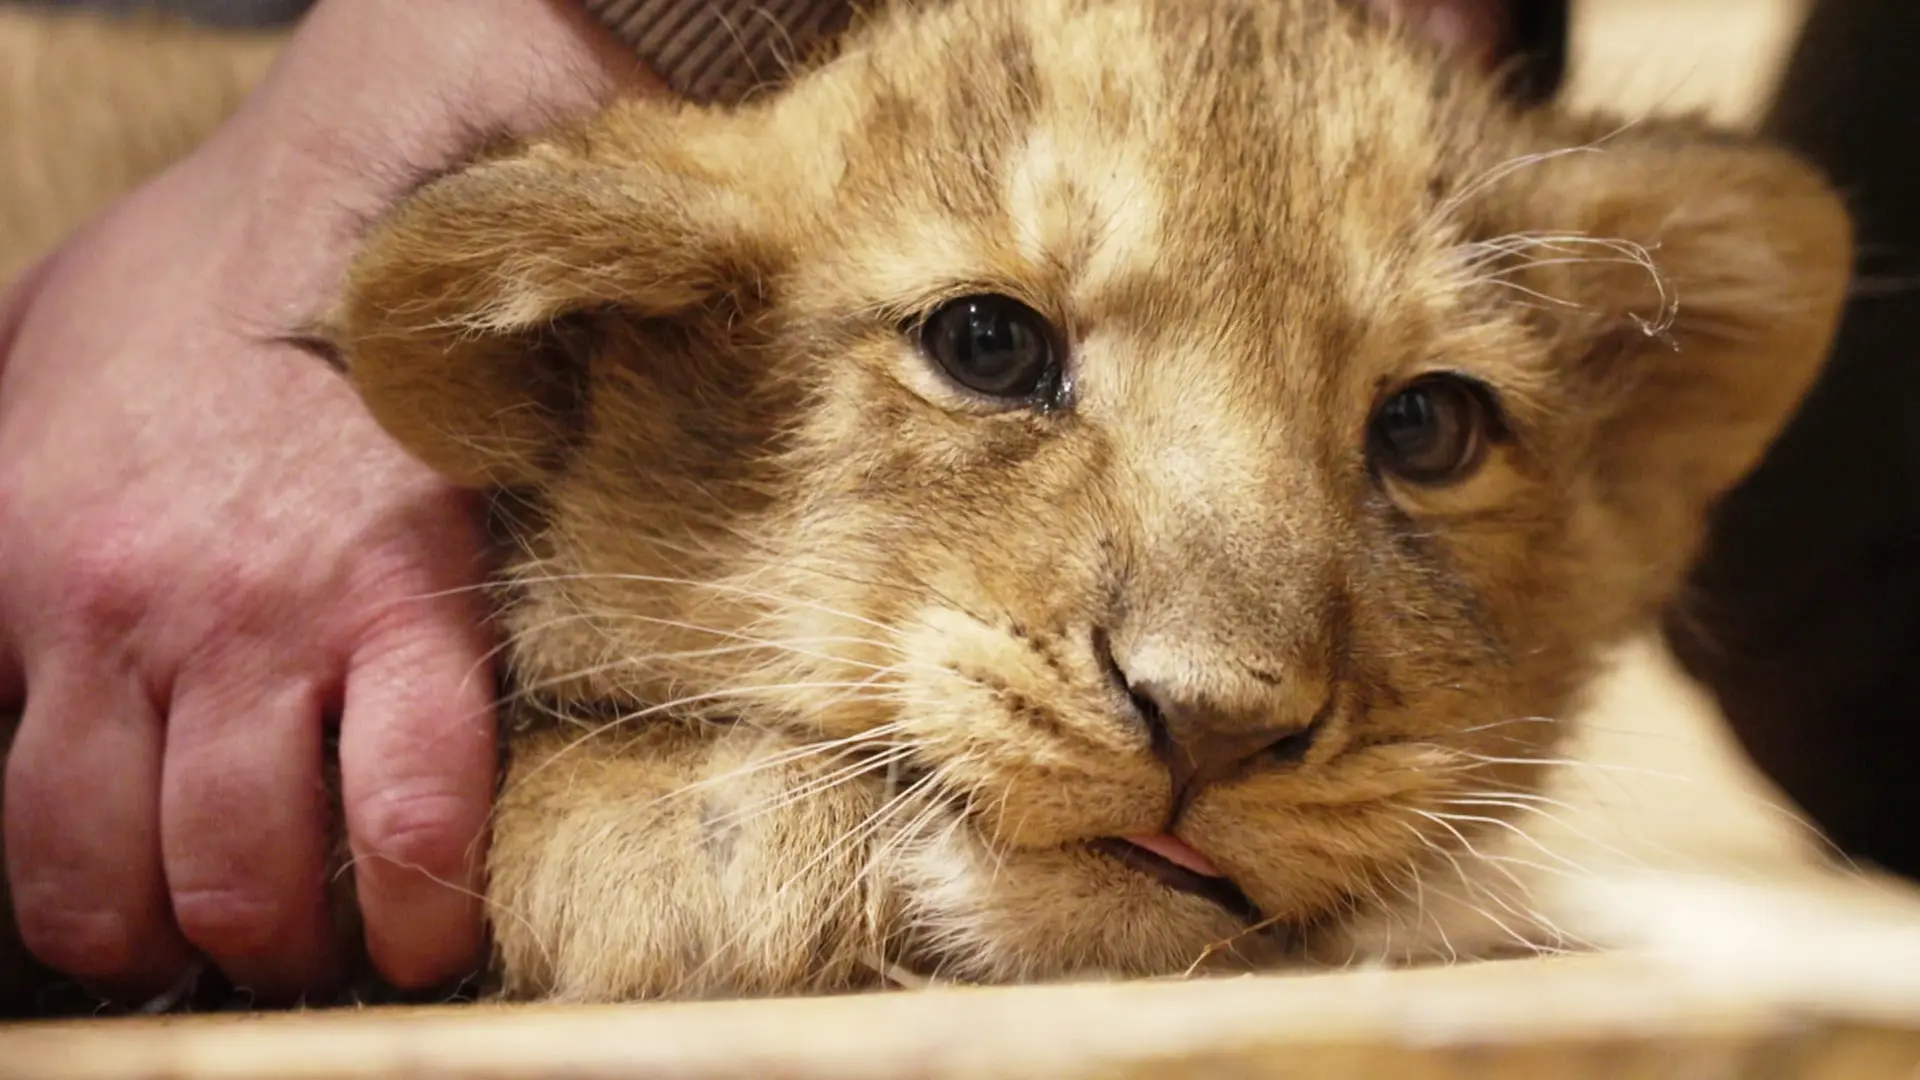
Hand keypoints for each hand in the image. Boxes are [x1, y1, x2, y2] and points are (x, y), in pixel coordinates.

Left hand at [0, 0, 649, 1001]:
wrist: (359, 204)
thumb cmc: (195, 291)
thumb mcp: (11, 376)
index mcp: (8, 569)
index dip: (55, 893)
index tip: (124, 892)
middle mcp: (117, 622)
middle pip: (103, 886)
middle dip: (165, 938)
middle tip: (226, 925)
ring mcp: (267, 627)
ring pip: (243, 884)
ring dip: (286, 941)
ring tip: (329, 933)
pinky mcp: (410, 615)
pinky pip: (411, 822)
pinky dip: (419, 909)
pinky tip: (428, 928)